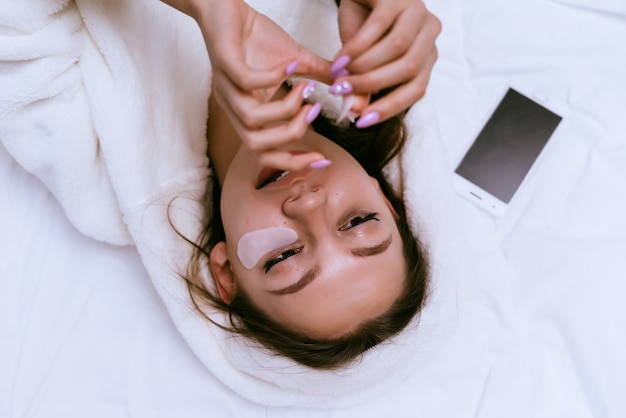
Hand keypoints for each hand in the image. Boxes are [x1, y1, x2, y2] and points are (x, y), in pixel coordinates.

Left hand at [162, 0, 331, 169]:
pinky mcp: (224, 63)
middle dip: (290, 138)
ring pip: (251, 119)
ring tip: (306, 88)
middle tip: (313, 114)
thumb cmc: (256, 36)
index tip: (322, 159)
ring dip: (285, 109)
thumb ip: (319, 77)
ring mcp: (226, 86)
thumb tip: (347, 88)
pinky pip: (247, 81)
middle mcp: (234, 106)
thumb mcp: (295, 60)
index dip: (293, 162)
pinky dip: (273, 77)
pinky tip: (291, 66)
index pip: (265, 153)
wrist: (227, 6)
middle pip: (256, 146)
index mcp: (247, 113)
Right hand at [330, 0, 440, 127]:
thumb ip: (363, 86)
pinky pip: (379, 27)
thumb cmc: (362, 24)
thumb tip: (354, 113)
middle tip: (341, 92)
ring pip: (397, 49)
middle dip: (371, 85)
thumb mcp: (362, 60)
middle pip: (409, 69)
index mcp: (426, 54)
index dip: (390, 107)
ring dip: (363, 66)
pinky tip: (340, 57)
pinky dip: (356, 47)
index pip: (418, 88)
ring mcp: (417, 12)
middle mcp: (429, 33)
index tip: (362, 121)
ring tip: (338, 74)